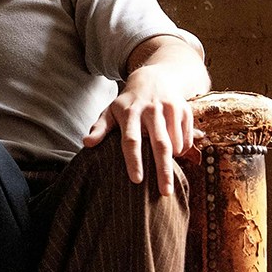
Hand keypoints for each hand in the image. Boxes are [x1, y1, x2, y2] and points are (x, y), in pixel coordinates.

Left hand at [82, 65, 198, 195]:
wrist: (153, 79)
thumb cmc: (128, 102)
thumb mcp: (111, 111)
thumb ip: (100, 128)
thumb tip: (86, 144)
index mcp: (130, 112)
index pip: (131, 140)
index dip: (134, 160)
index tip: (137, 180)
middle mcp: (151, 110)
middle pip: (159, 144)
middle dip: (163, 170)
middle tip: (165, 193)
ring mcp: (170, 109)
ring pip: (175, 143)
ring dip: (172, 161)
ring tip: (165, 172)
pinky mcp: (185, 110)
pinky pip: (185, 139)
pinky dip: (181, 151)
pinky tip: (174, 154)